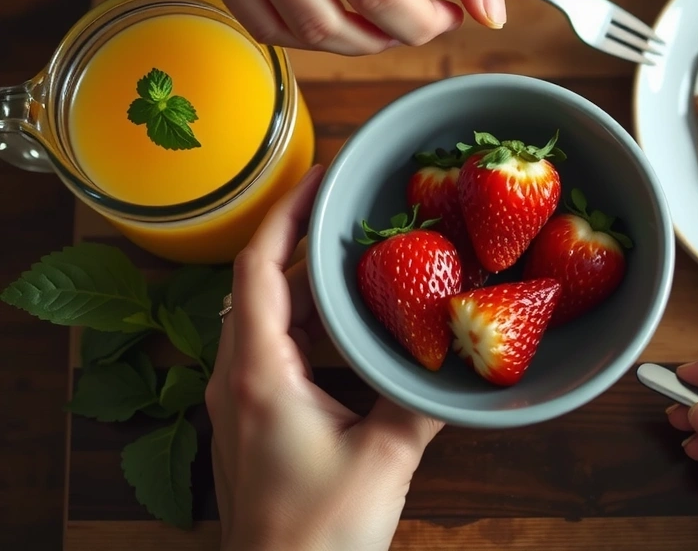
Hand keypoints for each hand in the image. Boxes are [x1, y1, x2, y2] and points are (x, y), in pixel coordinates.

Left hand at [208, 165, 442, 550]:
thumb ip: (421, 404)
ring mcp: (239, 404)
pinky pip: (272, 354)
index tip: (317, 182)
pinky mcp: (253, 424)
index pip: (257, 271)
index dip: (284, 217)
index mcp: (259, 376)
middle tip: (346, 216)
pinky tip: (346, 334)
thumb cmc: (317, 536)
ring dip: (304, 289)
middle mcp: (237, 381)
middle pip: (258, 288)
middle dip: (299, 245)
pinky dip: (306, 329)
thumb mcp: (384, 460)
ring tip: (353, 265)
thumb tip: (460, 366)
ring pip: (264, 322)